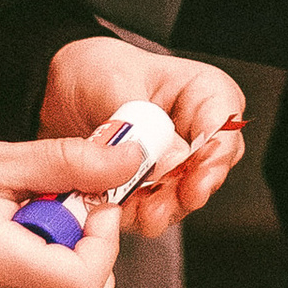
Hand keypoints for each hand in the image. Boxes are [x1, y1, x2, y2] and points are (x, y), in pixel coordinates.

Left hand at [37, 37, 246, 236]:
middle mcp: (196, 131)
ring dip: (165, 208)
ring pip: (185, 196)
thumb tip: (167, 160)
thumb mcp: (113, 83)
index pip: (225, 125)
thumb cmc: (96, 71)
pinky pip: (153, 211)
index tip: (197, 175)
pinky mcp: (151, 189)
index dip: (215, 154)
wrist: (62, 93)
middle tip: (174, 198)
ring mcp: (175, 164)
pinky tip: (123, 210)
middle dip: (191, 188)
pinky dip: (138, 215)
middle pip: (211, 168)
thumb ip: (139, 122)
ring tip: (146, 210)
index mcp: (202, 93)